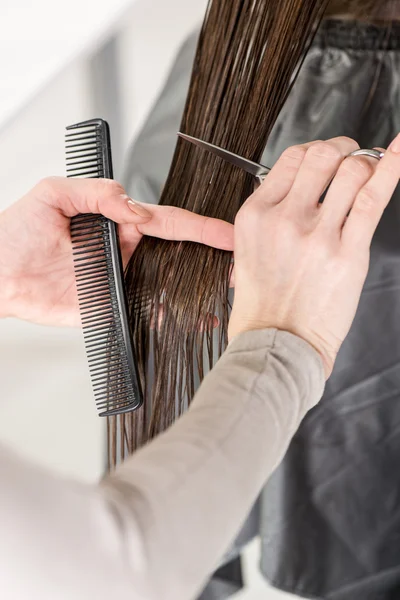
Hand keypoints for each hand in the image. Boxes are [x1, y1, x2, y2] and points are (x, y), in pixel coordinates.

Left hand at [0, 177, 233, 325]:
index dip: (201, 228)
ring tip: (225, 292)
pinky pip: (143, 312)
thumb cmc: (16, 231)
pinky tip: (190, 319)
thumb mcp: (54, 194)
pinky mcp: (108, 307)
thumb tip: (132, 206)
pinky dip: (168, 317)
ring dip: (195, 289)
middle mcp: (124, 252)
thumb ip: (95, 192)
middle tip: (237, 266)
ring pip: (166, 284)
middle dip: (210, 260)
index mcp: (117, 223)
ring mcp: (119, 281)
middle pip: (176, 254)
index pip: (168, 222)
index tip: (228, 234)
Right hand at [229, 135, 399, 376]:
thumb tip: (302, 193)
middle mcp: (284, 218)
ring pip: (351, 171)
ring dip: (366, 163)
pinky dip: (392, 167)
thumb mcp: (246, 253)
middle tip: (352, 157)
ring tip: (370, 170)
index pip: (291, 158)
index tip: (326, 156)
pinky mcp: (347, 253)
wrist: (274, 345)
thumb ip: (271, 219)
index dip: (315, 150)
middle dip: (343, 149)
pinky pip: (373, 198)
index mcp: (255, 215)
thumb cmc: (261, 307)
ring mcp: (316, 234)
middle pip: (322, 156)